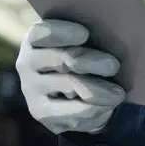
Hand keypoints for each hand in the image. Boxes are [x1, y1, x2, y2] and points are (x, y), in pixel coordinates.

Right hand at [15, 19, 127, 134]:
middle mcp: (27, 62)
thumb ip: (89, 37)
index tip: (85, 34)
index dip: (64, 33)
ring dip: (100, 91)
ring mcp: (31, 89)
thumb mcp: (82, 44)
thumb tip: (110, 35)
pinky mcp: (41, 112)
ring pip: (71, 86)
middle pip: (62, 59)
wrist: (70, 98)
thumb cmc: (81, 58)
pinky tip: (107, 106)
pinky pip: (73, 112)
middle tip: (114, 66)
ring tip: (118, 94)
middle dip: (92, 62)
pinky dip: (95, 109)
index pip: (44, 32)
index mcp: (35, 38)